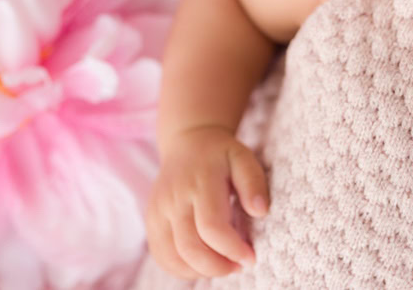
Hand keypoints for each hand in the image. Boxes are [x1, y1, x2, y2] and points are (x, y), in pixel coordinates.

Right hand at [145, 125, 270, 279]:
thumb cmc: (221, 153)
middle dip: (217, 267)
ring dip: (199, 271)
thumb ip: (254, 182)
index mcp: (200, 183)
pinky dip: (181, 269)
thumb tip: (260, 212)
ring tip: (222, 266)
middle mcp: (174, 199)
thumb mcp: (243, 157)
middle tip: (238, 266)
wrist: (188, 141)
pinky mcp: (151, 220)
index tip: (250, 257)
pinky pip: (161, 256)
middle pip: (189, 248)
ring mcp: (158, 211)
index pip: (211, 228)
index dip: (231, 249)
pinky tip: (202, 265)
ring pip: (172, 257)